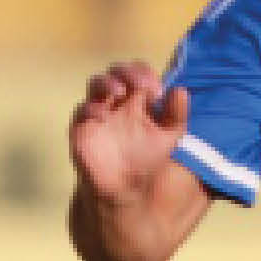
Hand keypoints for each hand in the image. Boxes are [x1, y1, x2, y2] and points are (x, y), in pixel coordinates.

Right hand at [69, 60, 189, 203]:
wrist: (125, 188)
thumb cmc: (146, 159)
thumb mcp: (169, 138)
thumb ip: (176, 116)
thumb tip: (180, 90)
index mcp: (137, 99)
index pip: (138, 73)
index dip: (146, 74)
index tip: (157, 91)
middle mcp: (117, 101)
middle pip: (116, 72)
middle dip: (127, 72)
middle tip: (141, 85)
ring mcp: (98, 111)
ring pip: (95, 84)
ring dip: (107, 82)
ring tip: (120, 92)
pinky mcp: (82, 127)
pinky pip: (81, 110)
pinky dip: (91, 108)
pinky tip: (103, 115)